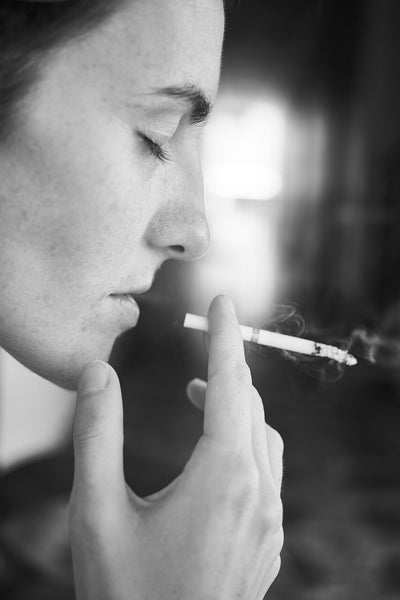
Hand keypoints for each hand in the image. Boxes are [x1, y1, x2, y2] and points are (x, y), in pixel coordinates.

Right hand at [69, 295, 283, 599]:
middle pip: (251, 407)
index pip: (230, 383)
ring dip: (237, 409)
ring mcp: (270, 523)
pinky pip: (268, 474)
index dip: (224, 336)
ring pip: (264, 440)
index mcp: (224, 476)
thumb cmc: (126, 596)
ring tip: (202, 399)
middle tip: (201, 352)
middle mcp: (259, 494)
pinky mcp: (268, 545)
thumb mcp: (96, 512)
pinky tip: (217, 456)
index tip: (223, 300)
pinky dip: (246, 444)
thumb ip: (97, 435)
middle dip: (226, 371)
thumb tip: (98, 373)